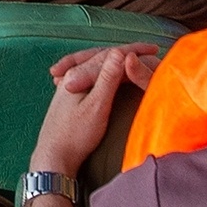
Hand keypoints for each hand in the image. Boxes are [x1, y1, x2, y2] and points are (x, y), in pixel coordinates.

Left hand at [29, 44, 158, 178]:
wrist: (53, 157)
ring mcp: (68, 85)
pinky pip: (91, 76)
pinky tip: (111, 75)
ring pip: (96, 65)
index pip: (110, 55)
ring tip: (134, 59)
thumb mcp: (97, 106)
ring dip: (115, 61)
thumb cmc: (76, 135)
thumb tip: (120, 52)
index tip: (153, 49)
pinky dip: (105, 72)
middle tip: (149, 50)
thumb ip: (108, 79)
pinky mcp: (70, 96)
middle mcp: (70, 74)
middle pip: (102, 57)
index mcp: (77, 74)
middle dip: (125, 52)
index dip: (133, 50)